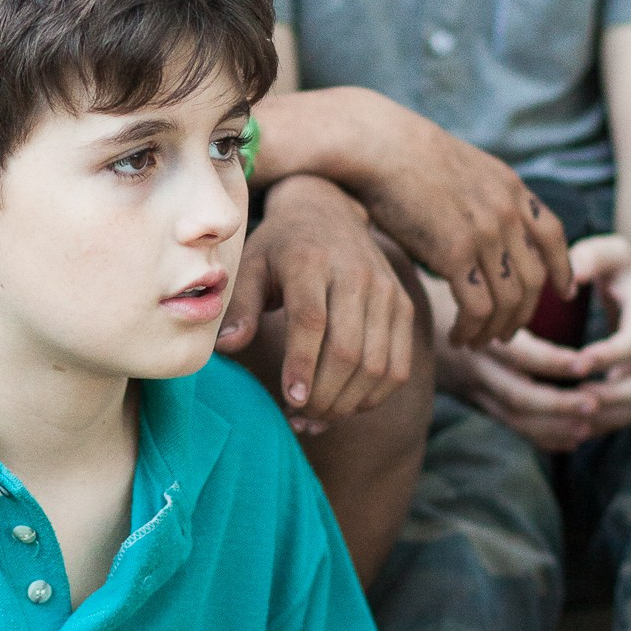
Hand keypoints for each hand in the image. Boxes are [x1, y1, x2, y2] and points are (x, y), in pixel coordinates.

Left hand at [215, 174, 413, 427]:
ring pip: (377, 364)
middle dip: (324, 394)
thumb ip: (240, 306)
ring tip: (319, 418)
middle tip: (299, 416)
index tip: (292, 400)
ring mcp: (385, 291)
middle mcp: (355, 274)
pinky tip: (347, 405)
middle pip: (348, 349)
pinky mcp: (403, 306)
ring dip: (348, 402)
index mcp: (310, 262)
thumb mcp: (251, 266)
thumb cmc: (280, 248)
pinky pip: (399, 365)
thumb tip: (226, 346)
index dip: (303, 365)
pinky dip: (375, 396)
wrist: (328, 212)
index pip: (312, 321)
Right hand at [363, 113, 571, 346]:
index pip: (553, 234)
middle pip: (534, 279)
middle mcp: (506, 211)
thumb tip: (476, 223)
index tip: (564, 291)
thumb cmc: (402, 156)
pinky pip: (478, 307)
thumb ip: (479, 196)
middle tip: (507, 334)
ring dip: (495, 329)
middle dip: (523, 314)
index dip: (562, 267)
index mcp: (510, 187)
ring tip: (477, 342)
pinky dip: (472, 329)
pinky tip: (458, 336)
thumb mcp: (459, 167)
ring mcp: (485, 232)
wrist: (377, 145)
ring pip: (508, 300)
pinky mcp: (455, 252)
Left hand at [437, 235, 630, 451]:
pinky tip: (568, 426)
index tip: (577, 363)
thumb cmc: (622, 267)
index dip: (610, 356)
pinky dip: (603, 424)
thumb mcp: (609, 252)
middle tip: (572, 399)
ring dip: (607, 418)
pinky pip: (629, 415)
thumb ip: (589, 258)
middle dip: (611, 397)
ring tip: (567, 418)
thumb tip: (568, 275)